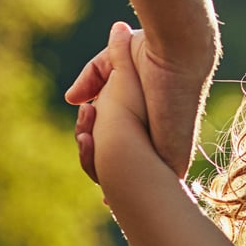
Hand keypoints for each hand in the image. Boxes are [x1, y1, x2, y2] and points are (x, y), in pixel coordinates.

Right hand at [67, 23, 210, 181]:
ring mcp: (164, 152)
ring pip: (123, 178)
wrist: (172, 55)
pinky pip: (146, 190)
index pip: (109, 144)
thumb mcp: (114, 63)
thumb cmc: (151, 53)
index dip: (90, 138)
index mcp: (140, 120)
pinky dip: (121, 193)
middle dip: (90, 151)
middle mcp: (153, 139)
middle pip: (113, 164)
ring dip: (98, 163)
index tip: (86, 113)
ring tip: (89, 135)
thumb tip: (72, 100)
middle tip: (87, 122)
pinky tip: (106, 192)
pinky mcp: (173, 159)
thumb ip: (92, 78)